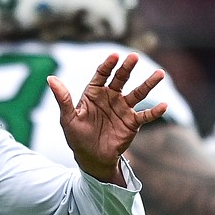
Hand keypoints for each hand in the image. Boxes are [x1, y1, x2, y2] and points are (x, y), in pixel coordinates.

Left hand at [48, 53, 167, 182]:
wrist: (91, 158)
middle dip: (127, 68)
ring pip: (138, 93)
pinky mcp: (132, 122)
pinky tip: (164, 106)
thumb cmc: (77, 137)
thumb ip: (63, 99)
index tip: (114, 57)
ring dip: (149, 84)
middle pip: (121, 79)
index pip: (102, 75)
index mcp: (94, 93)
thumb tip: (50, 79)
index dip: (108, 65)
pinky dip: (155, 111)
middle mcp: (111, 97)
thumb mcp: (68, 118)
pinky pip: (146, 115)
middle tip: (134, 57)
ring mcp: (123, 108)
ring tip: (160, 74)